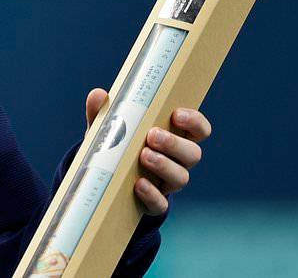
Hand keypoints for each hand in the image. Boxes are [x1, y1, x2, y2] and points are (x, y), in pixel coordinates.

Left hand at [85, 88, 211, 215]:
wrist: (105, 179)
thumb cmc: (116, 145)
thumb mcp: (109, 127)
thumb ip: (104, 111)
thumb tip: (98, 95)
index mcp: (174, 137)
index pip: (198, 129)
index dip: (194, 122)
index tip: (176, 114)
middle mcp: (177, 161)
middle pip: (192, 153)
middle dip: (175, 144)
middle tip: (153, 135)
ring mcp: (167, 183)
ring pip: (181, 177)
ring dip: (164, 165)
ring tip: (144, 155)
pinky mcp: (154, 202)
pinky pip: (160, 203)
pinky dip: (151, 194)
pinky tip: (138, 184)